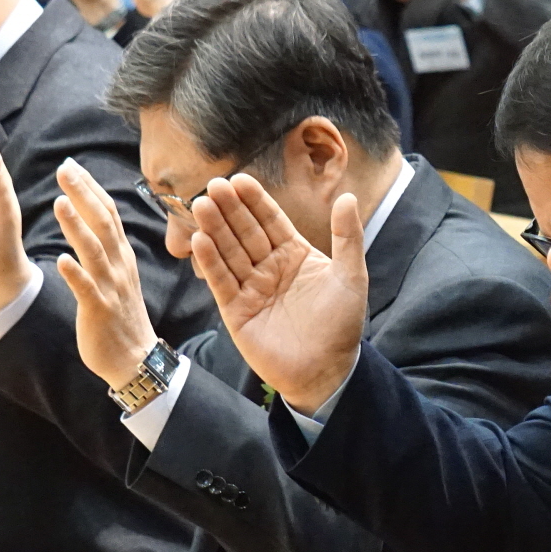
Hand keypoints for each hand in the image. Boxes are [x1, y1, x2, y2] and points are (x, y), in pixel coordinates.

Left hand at [52, 159, 159, 386]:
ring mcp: (110, 288)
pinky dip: (75, 274)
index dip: (91, 188)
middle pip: (103, 223)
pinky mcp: (99, 310)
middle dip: (83, 194)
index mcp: (122, 256)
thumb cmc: (122, 317)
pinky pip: (86, 289)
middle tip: (64, 169)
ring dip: (77, 227)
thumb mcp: (119, 276)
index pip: (109, 213)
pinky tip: (60, 260)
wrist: (135, 359)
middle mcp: (119, 266)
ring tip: (59, 203)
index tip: (73, 165)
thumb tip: (94, 220)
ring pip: (94, 252)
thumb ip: (108, 249)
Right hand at [187, 174, 368, 412]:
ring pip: (229, 252)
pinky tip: (200, 240)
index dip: (255, 201)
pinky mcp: (236, 311)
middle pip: (245, 232)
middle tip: (213, 186)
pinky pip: (221, 281)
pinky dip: (210, 262)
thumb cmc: (341, 325)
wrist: (326, 372)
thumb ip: (347, 237)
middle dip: (229, 209)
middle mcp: (269, 267)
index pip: (271, 220)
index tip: (239, 179)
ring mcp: (251, 288)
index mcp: (295, 254)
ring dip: (214, 229)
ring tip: (201, 205)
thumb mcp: (350, 276)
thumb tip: (347, 196)